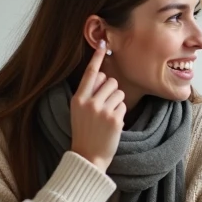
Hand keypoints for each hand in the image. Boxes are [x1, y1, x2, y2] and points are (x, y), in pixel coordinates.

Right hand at [70, 41, 125, 171]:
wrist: (88, 156)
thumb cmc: (84, 132)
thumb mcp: (79, 111)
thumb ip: (88, 93)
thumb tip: (102, 75)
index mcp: (78, 98)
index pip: (89, 73)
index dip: (97, 58)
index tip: (103, 44)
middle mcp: (89, 102)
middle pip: (110, 81)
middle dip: (111, 90)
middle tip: (104, 106)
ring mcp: (102, 110)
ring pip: (119, 92)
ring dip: (117, 101)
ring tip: (108, 116)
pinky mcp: (115, 118)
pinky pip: (124, 104)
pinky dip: (121, 112)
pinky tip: (113, 124)